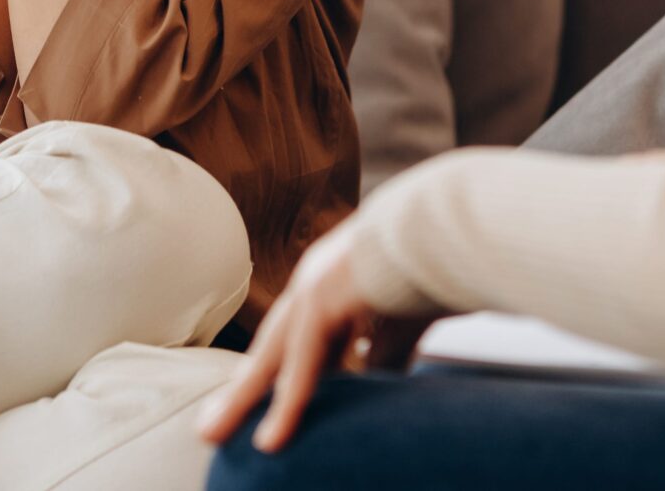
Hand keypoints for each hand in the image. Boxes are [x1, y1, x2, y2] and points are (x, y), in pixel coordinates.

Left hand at [195, 222, 442, 453]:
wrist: (455, 225)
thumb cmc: (439, 265)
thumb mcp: (403, 317)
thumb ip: (383, 350)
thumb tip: (374, 385)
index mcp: (334, 279)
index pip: (297, 338)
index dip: (274, 374)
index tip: (253, 404)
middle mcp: (316, 279)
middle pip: (272, 347)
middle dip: (244, 388)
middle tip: (210, 427)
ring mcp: (316, 285)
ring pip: (273, 356)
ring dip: (243, 399)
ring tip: (214, 434)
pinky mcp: (323, 297)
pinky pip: (302, 362)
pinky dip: (287, 403)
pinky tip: (270, 439)